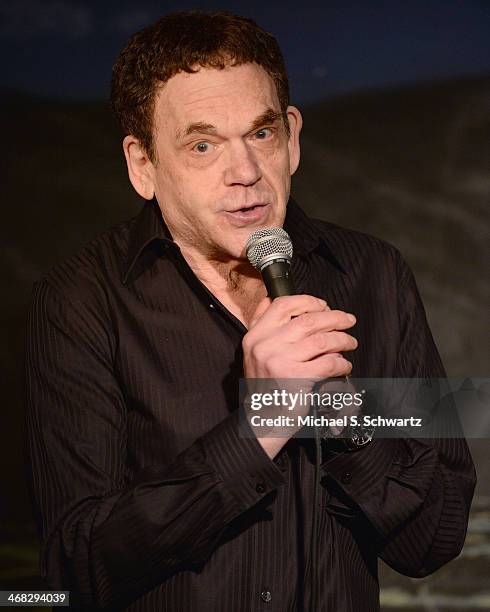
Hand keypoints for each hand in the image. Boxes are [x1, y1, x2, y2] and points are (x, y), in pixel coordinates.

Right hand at [242, 295, 357, 457]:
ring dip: (342, 340)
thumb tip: (270, 298)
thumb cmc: (264, 385)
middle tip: (348, 321)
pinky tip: (344, 365)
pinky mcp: (295, 379)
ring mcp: (279, 361)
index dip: (307, 301)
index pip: (282, 305)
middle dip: (334, 318)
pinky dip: (341, 363)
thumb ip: (260, 324)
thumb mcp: (253, 351)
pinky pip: (327, 363)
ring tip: (350, 343)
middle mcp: (264, 345)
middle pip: (308, 320)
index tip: (323, 305)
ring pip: (322, 340)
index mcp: (255, 335)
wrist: (262, 419)